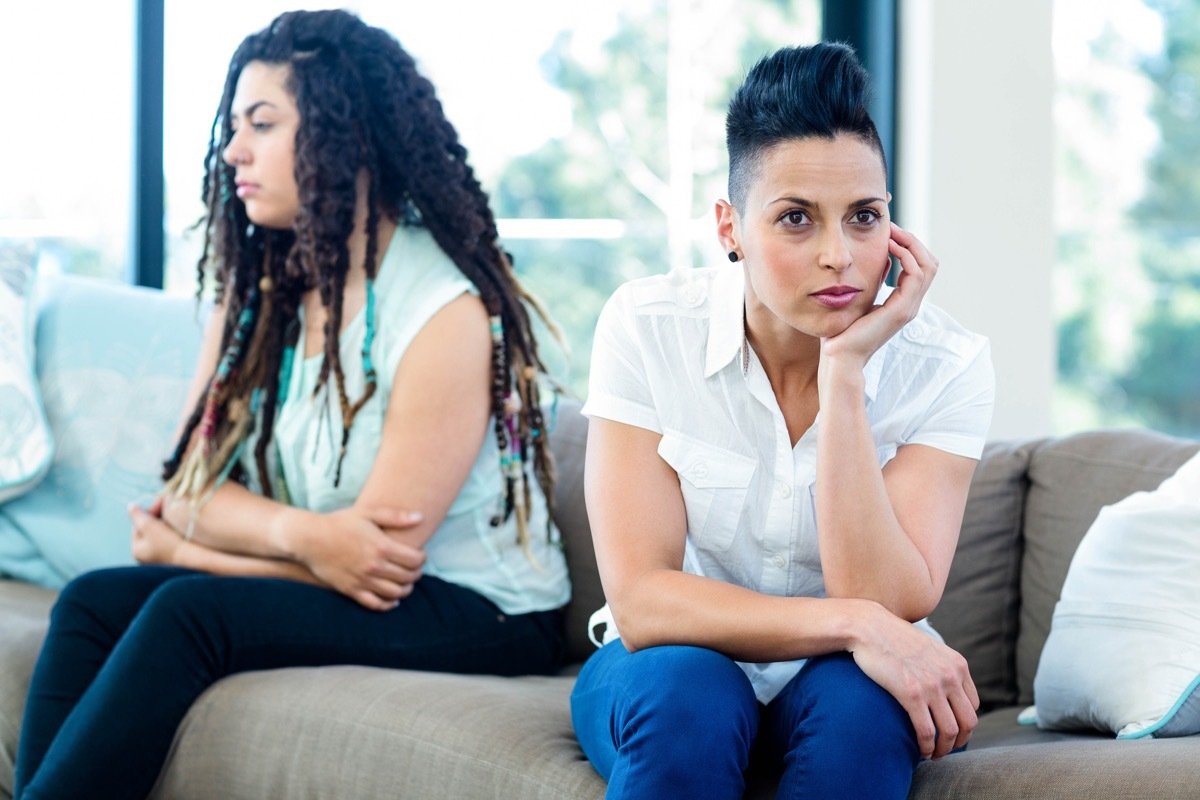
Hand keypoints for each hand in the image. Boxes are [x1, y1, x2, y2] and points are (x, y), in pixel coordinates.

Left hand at [129, 497, 185, 564]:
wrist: (193, 560)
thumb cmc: (169, 543)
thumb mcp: (149, 526)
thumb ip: (138, 515)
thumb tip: (131, 506)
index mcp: (136, 551)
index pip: (139, 525)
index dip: (149, 511)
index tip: (161, 501)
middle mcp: (146, 556)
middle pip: (149, 529)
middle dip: (158, 517)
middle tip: (169, 507)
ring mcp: (160, 557)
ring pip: (161, 533)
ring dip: (166, 523)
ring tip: (175, 515)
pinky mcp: (174, 557)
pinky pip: (171, 539)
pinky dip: (174, 530)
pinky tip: (181, 525)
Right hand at [293, 506, 426, 610]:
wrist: (310, 539)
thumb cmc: (340, 523)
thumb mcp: (368, 513)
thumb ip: (396, 516)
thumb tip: (421, 517)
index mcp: (382, 547)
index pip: (415, 560)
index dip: (422, 558)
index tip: (421, 554)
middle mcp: (374, 566)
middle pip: (408, 577)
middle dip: (416, 573)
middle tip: (415, 568)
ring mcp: (362, 580)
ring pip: (395, 593)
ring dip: (406, 589)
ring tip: (406, 582)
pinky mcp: (351, 590)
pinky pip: (375, 604)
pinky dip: (388, 605)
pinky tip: (393, 600)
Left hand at [821, 223, 939, 367]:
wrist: (839, 357)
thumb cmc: (842, 331)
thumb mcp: (861, 297)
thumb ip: (875, 279)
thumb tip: (885, 258)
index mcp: (902, 303)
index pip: (920, 267)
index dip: (908, 246)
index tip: (889, 232)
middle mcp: (910, 305)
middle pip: (930, 263)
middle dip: (913, 241)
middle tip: (892, 227)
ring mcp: (908, 308)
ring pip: (928, 265)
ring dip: (911, 243)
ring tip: (892, 232)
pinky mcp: (901, 310)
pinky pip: (916, 274)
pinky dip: (907, 255)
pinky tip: (889, 246)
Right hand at [849, 601, 977, 760]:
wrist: (868, 627)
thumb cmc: (893, 638)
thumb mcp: (928, 648)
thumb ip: (941, 666)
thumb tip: (943, 688)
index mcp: (957, 665)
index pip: (973, 706)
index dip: (964, 725)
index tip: (951, 733)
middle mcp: (950, 675)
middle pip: (967, 722)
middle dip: (959, 742)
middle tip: (945, 750)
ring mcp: (932, 685)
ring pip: (949, 731)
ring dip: (943, 749)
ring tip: (932, 755)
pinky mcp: (911, 693)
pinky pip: (927, 731)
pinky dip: (926, 746)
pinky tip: (921, 750)